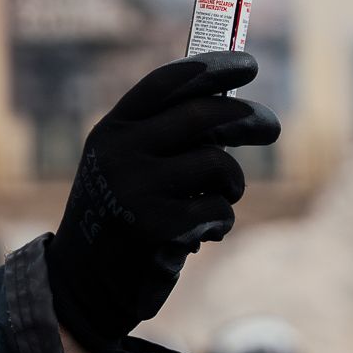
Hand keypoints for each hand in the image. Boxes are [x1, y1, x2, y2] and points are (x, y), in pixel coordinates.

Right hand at [45, 52, 279, 352]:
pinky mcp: (157, 227)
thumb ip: (164, 138)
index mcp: (111, 131)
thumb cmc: (119, 220)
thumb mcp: (125, 167)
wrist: (81, 287)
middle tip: (271, 126)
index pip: (165, 83)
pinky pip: (218, 210)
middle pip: (201, 115)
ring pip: (217, 163)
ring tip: (223, 198)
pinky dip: (221, 222)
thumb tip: (234, 110)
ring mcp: (136, 188)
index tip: (248, 65)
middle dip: (247, 117)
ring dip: (232, 183)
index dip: (212, 68)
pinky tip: (204, 235)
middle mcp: (119, 152)